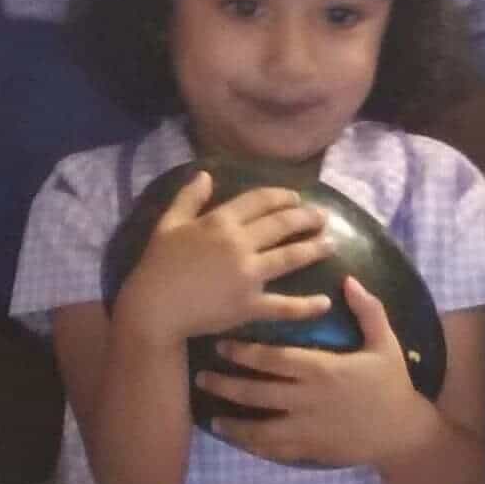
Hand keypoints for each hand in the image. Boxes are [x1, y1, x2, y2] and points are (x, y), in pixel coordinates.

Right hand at [109, 173, 333, 341]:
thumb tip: (205, 175)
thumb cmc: (157, 265)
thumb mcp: (168, 224)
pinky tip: (325, 303)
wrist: (153, 308)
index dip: (281, 196)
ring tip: (331, 243)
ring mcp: (248, 275)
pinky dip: (306, 306)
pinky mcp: (250, 305)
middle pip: (281, 224)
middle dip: (306, 218)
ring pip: (290, 257)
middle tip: (323, 217)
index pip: (259, 201)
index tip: (296, 198)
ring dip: (315, 248)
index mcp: (220, 221)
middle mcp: (239, 243)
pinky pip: (284, 306)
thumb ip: (188, 198)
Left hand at [195, 275, 435, 471]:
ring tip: (211, 416)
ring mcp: (308, 430)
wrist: (403, 431)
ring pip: (260, 429)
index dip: (244, 353)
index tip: (221, 345)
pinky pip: (274, 451)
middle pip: (257, 394)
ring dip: (232, 424)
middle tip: (202, 377)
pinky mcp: (311, 451)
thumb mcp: (385, 342)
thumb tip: (348, 280)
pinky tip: (236, 440)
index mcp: (323, 370)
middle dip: (226, 385)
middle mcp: (309, 401)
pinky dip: (252, 446)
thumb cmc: (392, 383)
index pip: (274, 360)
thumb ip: (367, 310)